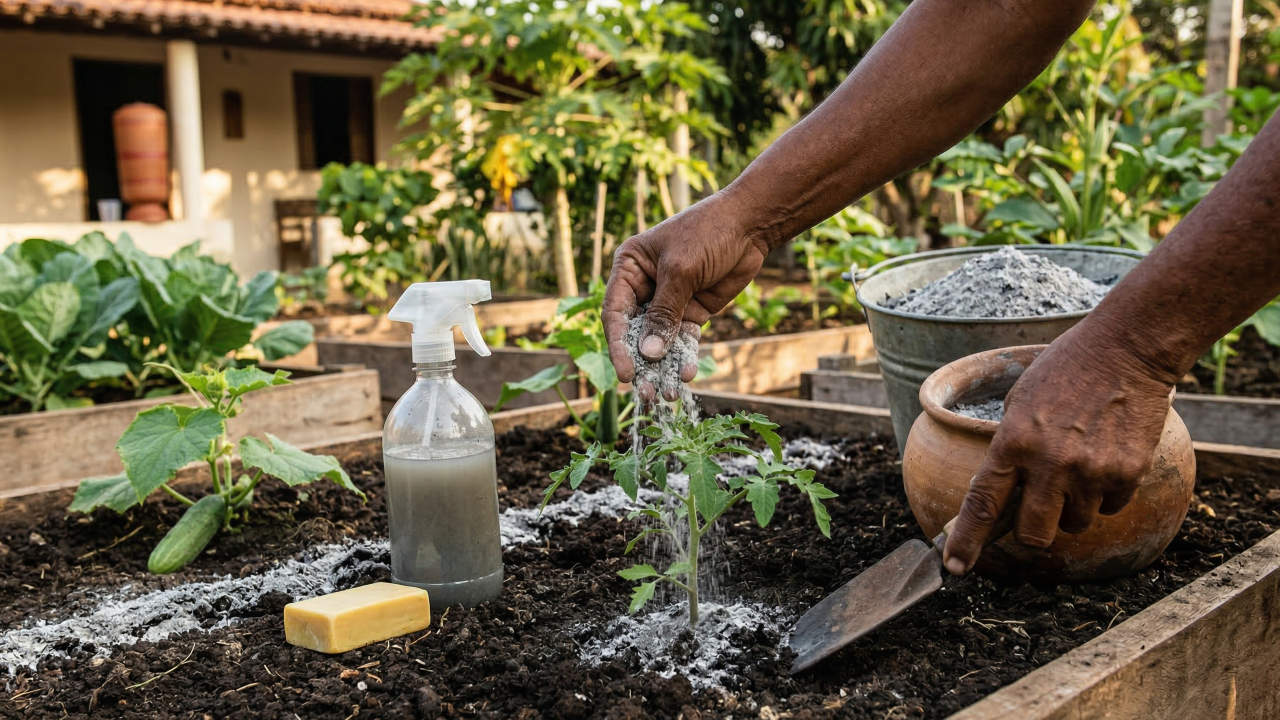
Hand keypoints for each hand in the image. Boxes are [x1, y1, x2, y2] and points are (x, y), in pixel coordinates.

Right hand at [603, 191, 770, 400]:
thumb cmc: (708, 233)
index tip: (626, 373)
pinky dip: (684, 358)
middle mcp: (644, 288)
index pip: (616, 313)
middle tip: (645, 394)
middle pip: (636, 333)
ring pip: (660, 342)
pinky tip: (686, 375)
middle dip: (641, 365)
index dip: (619, 345)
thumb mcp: (681, 271)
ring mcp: (669, 303)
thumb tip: (649, 353)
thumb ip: (665, 312)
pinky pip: (684, 341)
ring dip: (663, 368)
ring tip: (666, 395)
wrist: (750, 226)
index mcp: (630, 268)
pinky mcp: (692, 313)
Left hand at [941, 325, 1176, 575]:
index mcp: (1013, 441)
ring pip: (1075, 523)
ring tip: (1080, 464)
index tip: (956, 567)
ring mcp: (1091, 471)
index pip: (983, 503)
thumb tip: (1004, 494)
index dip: (967, 540)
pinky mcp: (1128, 473)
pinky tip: (1106, 456)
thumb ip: (1011, 448)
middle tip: (1040, 510)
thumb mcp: (1019, 402)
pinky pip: (1110, 507)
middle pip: (1033, 533)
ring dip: (1073, 507)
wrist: (1126, 349)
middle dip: (1033, 530)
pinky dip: (1106, 493)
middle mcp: (1049, 462)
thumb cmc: (1066, 370)